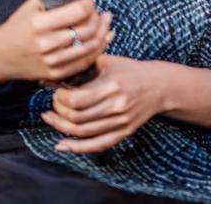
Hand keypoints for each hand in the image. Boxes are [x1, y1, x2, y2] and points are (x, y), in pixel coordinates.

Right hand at [0, 0, 112, 83]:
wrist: (0, 56)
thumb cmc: (19, 26)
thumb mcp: (34, 4)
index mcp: (40, 24)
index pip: (79, 11)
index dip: (89, 3)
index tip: (88, 0)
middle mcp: (46, 44)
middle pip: (88, 29)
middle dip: (97, 17)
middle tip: (97, 11)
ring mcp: (52, 62)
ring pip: (91, 46)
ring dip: (103, 32)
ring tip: (105, 21)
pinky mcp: (56, 74)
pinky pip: (86, 62)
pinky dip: (98, 48)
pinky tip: (104, 37)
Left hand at [43, 55, 162, 152]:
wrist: (159, 85)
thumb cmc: (130, 70)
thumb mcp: (108, 61)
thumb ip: (82, 67)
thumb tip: (51, 77)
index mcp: (112, 86)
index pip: (76, 100)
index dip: (60, 98)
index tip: (57, 91)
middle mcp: (117, 106)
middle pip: (77, 117)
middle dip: (58, 111)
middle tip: (53, 104)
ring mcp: (121, 122)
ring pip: (82, 132)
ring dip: (61, 127)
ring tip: (50, 118)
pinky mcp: (124, 132)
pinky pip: (97, 145)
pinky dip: (77, 148)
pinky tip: (61, 145)